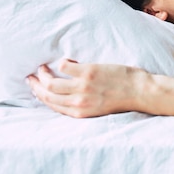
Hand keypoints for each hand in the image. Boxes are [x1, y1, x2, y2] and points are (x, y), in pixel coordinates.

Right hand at [27, 58, 142, 117]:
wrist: (142, 92)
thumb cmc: (124, 99)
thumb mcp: (99, 108)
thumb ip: (83, 104)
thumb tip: (69, 95)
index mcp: (80, 112)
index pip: (52, 105)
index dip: (41, 97)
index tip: (36, 89)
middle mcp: (78, 102)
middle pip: (47, 94)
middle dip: (36, 86)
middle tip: (31, 77)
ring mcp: (82, 87)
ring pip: (51, 82)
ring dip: (43, 73)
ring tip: (42, 67)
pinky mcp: (89, 72)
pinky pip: (65, 66)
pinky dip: (62, 62)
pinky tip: (67, 61)